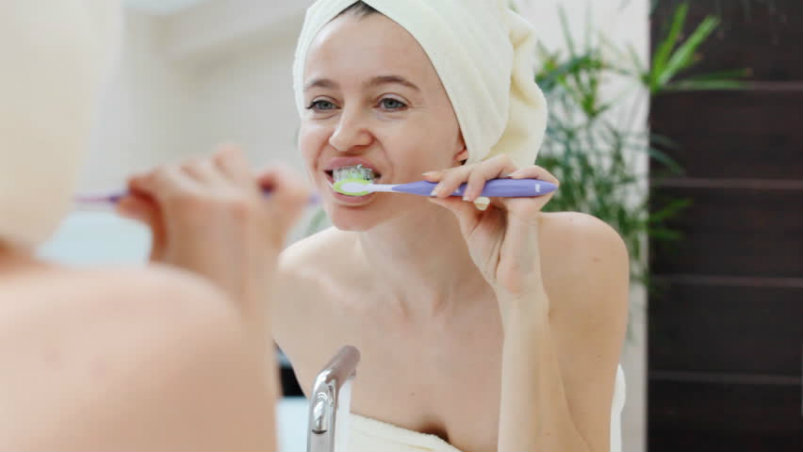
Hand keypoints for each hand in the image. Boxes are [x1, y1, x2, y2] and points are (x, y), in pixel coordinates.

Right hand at [116, 146, 308, 333]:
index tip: (134, 194)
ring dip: (212, 169)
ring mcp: (259, 211)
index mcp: (195, 207)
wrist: (225, 346)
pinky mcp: (277, 228)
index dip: (143, 182)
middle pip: (192, 165)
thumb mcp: (159, 260)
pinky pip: (289, 186)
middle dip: (170, 178)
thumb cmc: (185, 308)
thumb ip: (151, 220)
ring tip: (197, 194)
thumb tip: (130, 199)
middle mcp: (231, 200)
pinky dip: (274, 178)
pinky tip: (254, 186)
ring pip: (231, 158)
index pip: (163, 174)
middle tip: (155, 202)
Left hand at [425, 155, 558, 315]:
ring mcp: (523, 197)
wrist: (506, 283)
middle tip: (439, 190)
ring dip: (479, 173)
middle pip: (486, 165)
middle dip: (459, 174)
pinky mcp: (532, 207)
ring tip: (467, 195)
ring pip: (504, 165)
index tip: (426, 179)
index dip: (451, 173)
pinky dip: (529, 172)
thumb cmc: (493, 256)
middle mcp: (511, 192)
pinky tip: (509, 180)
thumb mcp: (470, 225)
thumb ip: (457, 204)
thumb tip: (433, 190)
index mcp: (498, 194)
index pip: (474, 172)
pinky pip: (540, 177)